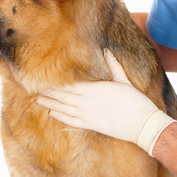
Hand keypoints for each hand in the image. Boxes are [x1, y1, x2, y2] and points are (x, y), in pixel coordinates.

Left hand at [36, 50, 174, 154]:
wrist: (142, 124)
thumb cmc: (135, 101)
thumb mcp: (123, 80)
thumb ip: (113, 66)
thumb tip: (106, 51)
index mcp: (94, 88)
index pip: (69, 84)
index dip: (55, 82)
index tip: (44, 77)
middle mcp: (86, 102)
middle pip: (62, 96)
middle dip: (48, 92)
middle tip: (34, 88)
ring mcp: (87, 115)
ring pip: (63, 108)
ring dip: (49, 104)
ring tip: (37, 100)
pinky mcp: (90, 125)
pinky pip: (70, 121)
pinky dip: (60, 117)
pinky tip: (51, 113)